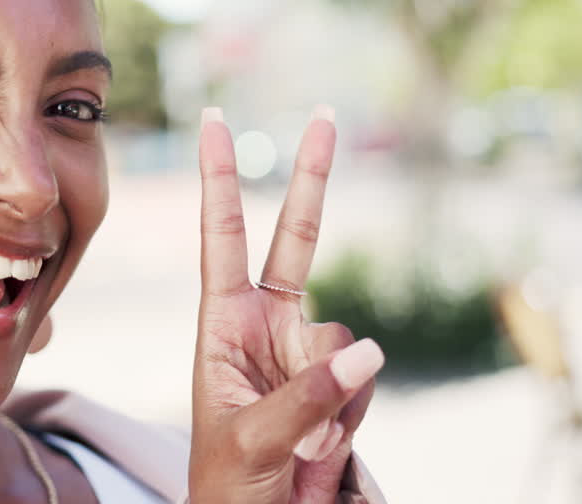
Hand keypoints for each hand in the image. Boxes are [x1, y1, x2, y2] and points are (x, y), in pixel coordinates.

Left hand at [189, 107, 382, 503]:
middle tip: (325, 115)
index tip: (213, 119)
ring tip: (298, 445)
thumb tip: (368, 349)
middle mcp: (266, 322)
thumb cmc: (229, 483)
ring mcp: (307, 350)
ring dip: (332, 396)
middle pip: (296, 238)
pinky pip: (365, 378)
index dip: (220, 177)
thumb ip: (306, 396)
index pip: (221, 235)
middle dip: (313, 179)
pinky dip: (351, 415)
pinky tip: (322, 447)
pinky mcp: (340, 381)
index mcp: (222, 322)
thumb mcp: (253, 439)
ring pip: (347, 340)